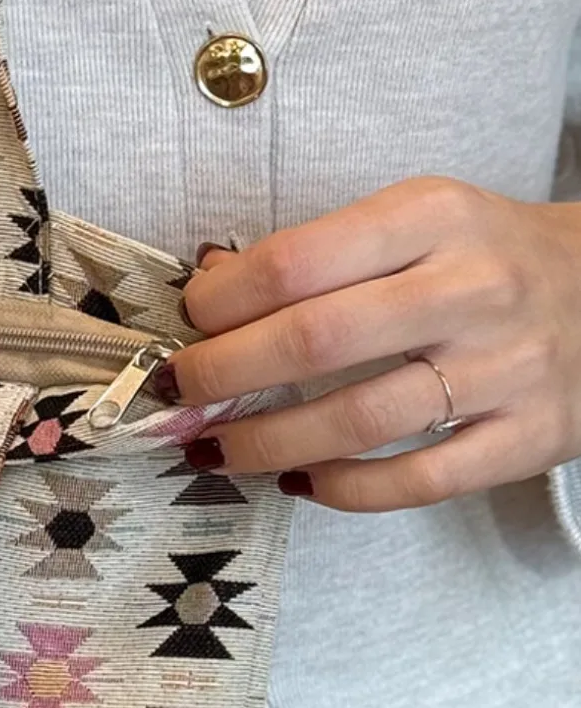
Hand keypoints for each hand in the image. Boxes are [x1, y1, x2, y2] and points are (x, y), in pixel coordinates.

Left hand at [169, 177, 580, 511]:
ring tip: (216, 448)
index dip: (223, 301)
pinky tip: (301, 482)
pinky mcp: (529, 437)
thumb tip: (213, 281)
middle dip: (223, 374)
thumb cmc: (489, 253)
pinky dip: (346, 489)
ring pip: (358, 421)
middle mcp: (471, 289)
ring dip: (267, 443)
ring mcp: (504, 369)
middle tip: (177, 392)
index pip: (298, 262)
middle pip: (315, 341)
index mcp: (432, 217)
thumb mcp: (418, 217)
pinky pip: (419, 481)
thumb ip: (322, 249)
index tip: (187, 323)